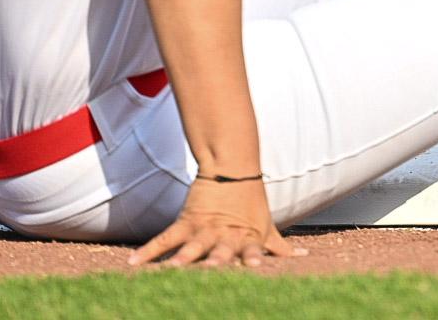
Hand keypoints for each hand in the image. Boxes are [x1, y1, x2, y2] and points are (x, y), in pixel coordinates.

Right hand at [129, 178, 298, 267]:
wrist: (231, 166)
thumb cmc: (251, 202)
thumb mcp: (266, 226)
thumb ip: (279, 247)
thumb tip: (303, 258)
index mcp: (247, 236)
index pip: (252, 248)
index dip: (253, 256)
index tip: (256, 265)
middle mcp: (225, 234)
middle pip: (220, 249)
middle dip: (216, 260)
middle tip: (212, 269)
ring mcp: (204, 227)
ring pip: (192, 244)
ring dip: (182, 258)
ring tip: (173, 270)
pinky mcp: (186, 220)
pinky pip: (165, 238)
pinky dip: (149, 251)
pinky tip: (134, 264)